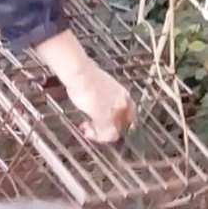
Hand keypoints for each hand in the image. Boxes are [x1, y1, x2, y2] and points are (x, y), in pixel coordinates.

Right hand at [34, 29, 136, 143]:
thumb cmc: (85, 76)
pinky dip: (96, 135)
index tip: (107, 123)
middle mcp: (122, 104)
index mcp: (123, 95)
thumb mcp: (98, 86)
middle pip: (122, 125)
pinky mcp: (105, 118)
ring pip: (113, 131)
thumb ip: (103, 98)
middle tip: (96, 130)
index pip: (129, 114)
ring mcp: (114, 112)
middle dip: (108, 129)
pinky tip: (87, 131)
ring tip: (88, 130)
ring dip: (100, 133)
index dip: (118, 121)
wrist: (79, 73)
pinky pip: (105, 134)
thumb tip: (97, 106)